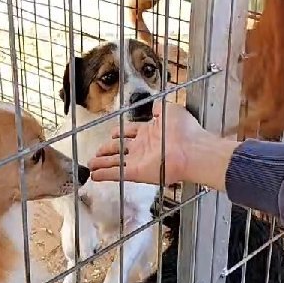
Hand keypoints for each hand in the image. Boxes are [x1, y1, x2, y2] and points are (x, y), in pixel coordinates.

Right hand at [89, 101, 205, 185]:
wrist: (192, 150)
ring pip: (116, 162)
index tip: (112, 134)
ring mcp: (139, 161)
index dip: (120, 133)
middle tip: (96, 153)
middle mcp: (143, 147)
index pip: (130, 133)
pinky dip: (105, 175)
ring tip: (90, 165)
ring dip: (102, 164)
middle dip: (107, 150)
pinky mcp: (137, 173)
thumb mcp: (171, 111)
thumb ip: (159, 109)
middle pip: (120, 149)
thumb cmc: (185, 130)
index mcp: (150, 133)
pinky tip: (94, 176)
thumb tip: (153, 106)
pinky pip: (118, 174)